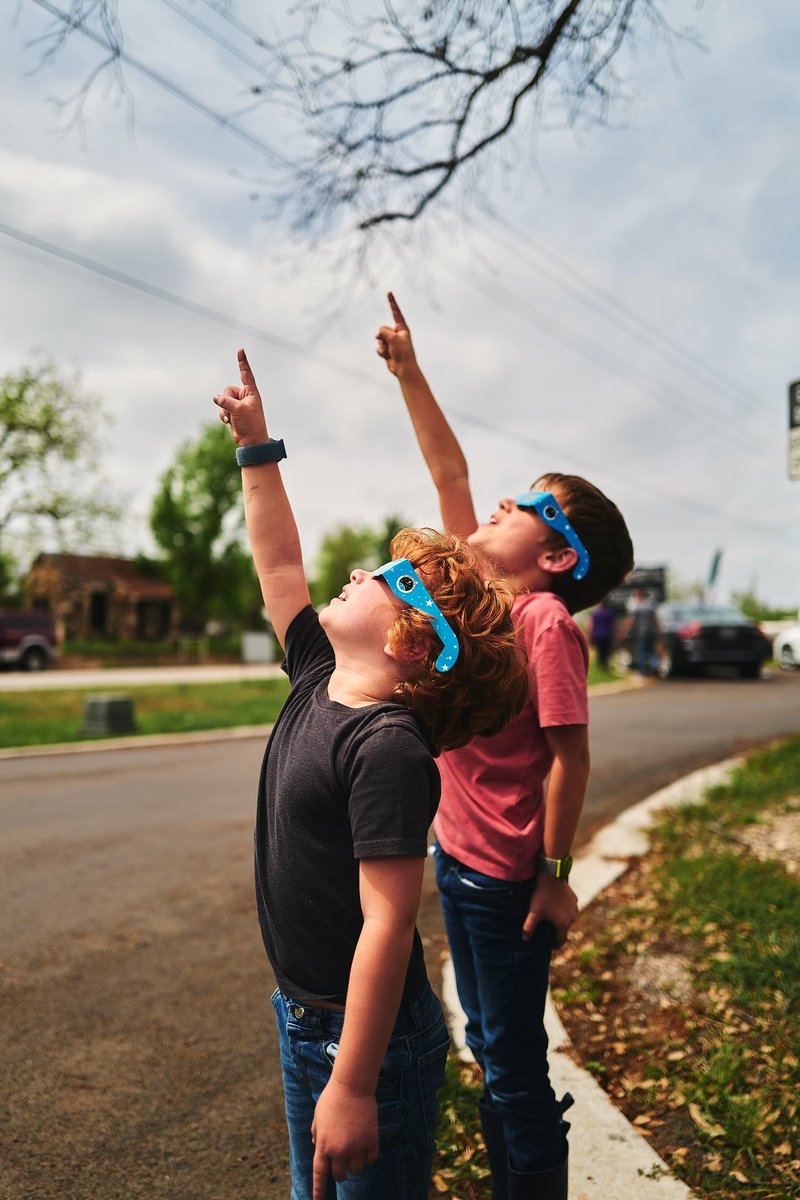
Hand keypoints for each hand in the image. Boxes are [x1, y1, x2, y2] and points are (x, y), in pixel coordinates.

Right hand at [213, 348, 268, 445]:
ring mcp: (238, 404)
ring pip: (223, 399)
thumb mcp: (238, 410)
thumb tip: (215, 398)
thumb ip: (226, 402)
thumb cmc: (250, 424)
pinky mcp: (233, 412)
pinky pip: (222, 408)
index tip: (241, 350)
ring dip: (224, 409)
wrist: (251, 441)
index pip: (246, 374)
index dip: (242, 362)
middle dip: (226, 400)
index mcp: (251, 392)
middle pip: (228, 390)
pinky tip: (227, 422)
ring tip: (230, 418)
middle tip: (231, 410)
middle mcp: (245, 396)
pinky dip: (223, 414)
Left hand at [311, 1077, 378, 1199]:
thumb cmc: (333, 1098)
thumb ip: (316, 1133)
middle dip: (340, 1170)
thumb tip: (316, 1144)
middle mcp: (339, 1149)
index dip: (319, 1191)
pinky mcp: (371, 1140)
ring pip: (357, 1169)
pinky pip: (371, 1159)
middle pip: (340, 1175)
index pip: (319, 1174)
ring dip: (355, 1161)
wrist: (352, 1085)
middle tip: (343, 1156)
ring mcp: (356, 1146)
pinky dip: (369, 1154)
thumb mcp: (318, 1116)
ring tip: (355, 1143)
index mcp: (323, 1144)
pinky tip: (367, 1141)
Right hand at [375, 292, 417, 377]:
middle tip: (391, 344)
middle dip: (383, 336)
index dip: (392, 302)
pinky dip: (381, 352)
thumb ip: (384, 331)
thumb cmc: (403, 352)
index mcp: (402, 328)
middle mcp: (397, 333)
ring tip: (390, 352)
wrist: (404, 369)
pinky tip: (387, 357)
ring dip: (382, 346)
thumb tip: (378, 335)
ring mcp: (391, 342)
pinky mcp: (387, 350)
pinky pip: (378, 347)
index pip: (396, 312)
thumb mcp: (393, 338)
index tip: (389, 292)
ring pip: (379, 338)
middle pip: (383, 329)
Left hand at [522, 874, 577, 947]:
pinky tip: (556, 905)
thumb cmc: (542, 895)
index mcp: (563, 923)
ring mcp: (574, 908)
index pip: (561, 940)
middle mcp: (572, 917)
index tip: (550, 945)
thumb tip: (524, 939)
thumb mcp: (534, 912)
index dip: (555, 944)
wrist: (551, 876)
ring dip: (561, 919)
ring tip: (551, 916)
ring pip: (568, 918)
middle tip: (548, 929)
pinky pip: (570, 908)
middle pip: (565, 929)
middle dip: (557, 930)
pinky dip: (564, 909)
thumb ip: (529, 926)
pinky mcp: (574, 899)